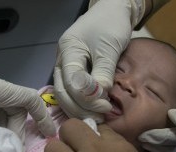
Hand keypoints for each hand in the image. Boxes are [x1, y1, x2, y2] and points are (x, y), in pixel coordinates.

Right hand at [53, 0, 145, 121]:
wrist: (113, 11)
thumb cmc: (111, 24)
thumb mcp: (109, 47)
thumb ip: (103, 71)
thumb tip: (99, 96)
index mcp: (68, 50)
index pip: (70, 81)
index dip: (86, 97)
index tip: (105, 105)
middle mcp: (62, 60)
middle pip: (63, 92)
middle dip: (80, 108)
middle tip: (101, 116)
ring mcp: (66, 67)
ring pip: (65, 95)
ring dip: (80, 109)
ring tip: (99, 116)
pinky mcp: (74, 72)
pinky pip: (72, 93)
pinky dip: (82, 104)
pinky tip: (94, 110)